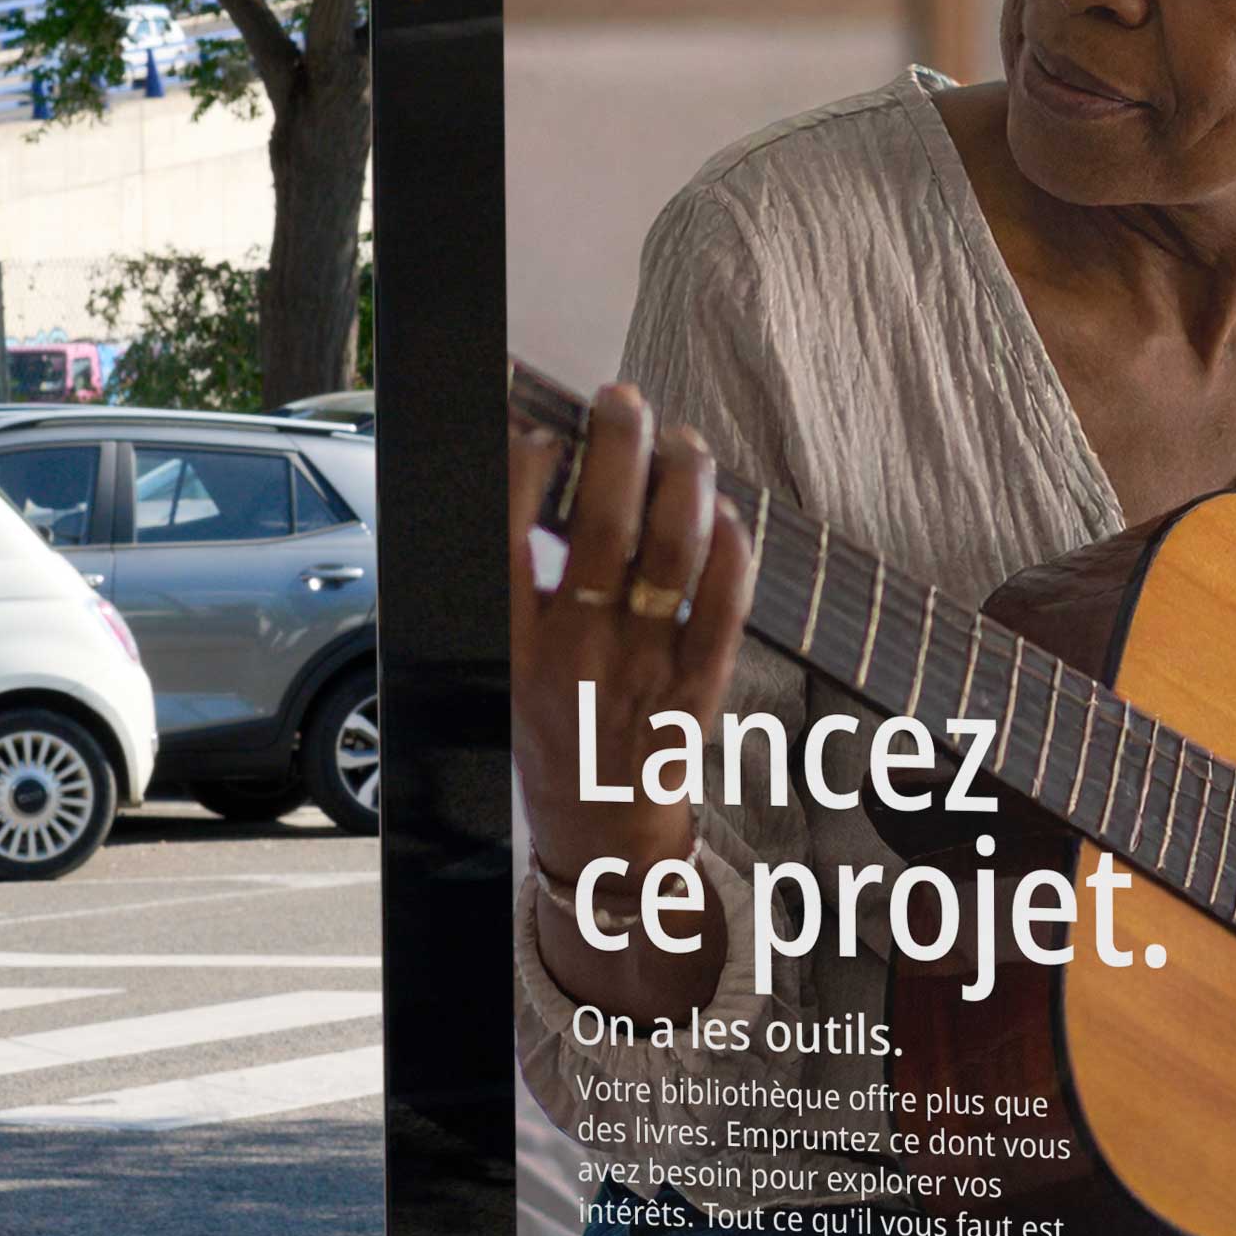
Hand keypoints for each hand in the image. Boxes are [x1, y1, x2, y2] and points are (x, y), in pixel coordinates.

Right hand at [507, 381, 753, 977]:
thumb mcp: (505, 660)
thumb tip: (536, 473)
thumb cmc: (549, 731)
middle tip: (623, 401)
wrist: (598, 834)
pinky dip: (730, 547)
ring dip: (683, 478)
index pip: (506, 532)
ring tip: (680, 442)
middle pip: (601, 523)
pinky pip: (724, 603)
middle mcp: (572, 651)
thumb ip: (516, 580)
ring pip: (672, 550)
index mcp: (510, 641)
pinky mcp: (698, 687)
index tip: (542, 425)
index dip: (526, 463)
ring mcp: (640, 669)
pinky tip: (723, 511)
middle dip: (617, 443)